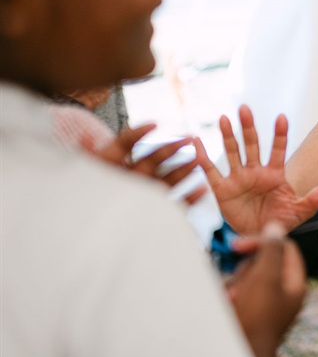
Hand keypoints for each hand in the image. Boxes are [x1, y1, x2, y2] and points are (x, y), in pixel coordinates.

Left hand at [85, 123, 204, 204]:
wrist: (82, 231)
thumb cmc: (76, 199)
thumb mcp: (78, 175)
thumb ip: (83, 157)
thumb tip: (82, 137)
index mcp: (112, 163)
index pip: (125, 143)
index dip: (138, 133)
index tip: (154, 124)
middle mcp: (131, 175)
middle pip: (153, 159)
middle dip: (171, 148)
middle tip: (188, 138)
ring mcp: (144, 192)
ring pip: (167, 178)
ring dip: (184, 168)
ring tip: (199, 160)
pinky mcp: (153, 210)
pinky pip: (174, 202)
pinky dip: (189, 197)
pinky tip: (201, 190)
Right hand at [195, 105, 317, 233]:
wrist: (260, 235)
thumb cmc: (281, 220)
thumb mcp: (299, 211)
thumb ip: (313, 200)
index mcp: (275, 174)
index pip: (278, 150)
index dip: (280, 135)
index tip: (281, 117)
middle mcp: (256, 172)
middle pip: (252, 145)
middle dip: (248, 127)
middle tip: (245, 108)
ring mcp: (239, 179)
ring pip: (232, 153)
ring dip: (228, 136)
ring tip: (223, 118)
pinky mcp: (223, 190)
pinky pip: (211, 172)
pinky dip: (203, 158)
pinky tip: (197, 142)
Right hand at [224, 221, 306, 356]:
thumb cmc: (255, 319)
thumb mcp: (265, 278)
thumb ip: (271, 250)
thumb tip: (275, 227)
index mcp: (294, 283)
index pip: (284, 248)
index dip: (263, 241)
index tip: (239, 245)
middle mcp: (282, 292)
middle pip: (262, 262)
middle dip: (244, 270)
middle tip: (240, 287)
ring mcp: (264, 303)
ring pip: (245, 277)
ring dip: (234, 284)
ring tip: (232, 301)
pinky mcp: (247, 312)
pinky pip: (235, 292)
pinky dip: (229, 296)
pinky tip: (227, 306)